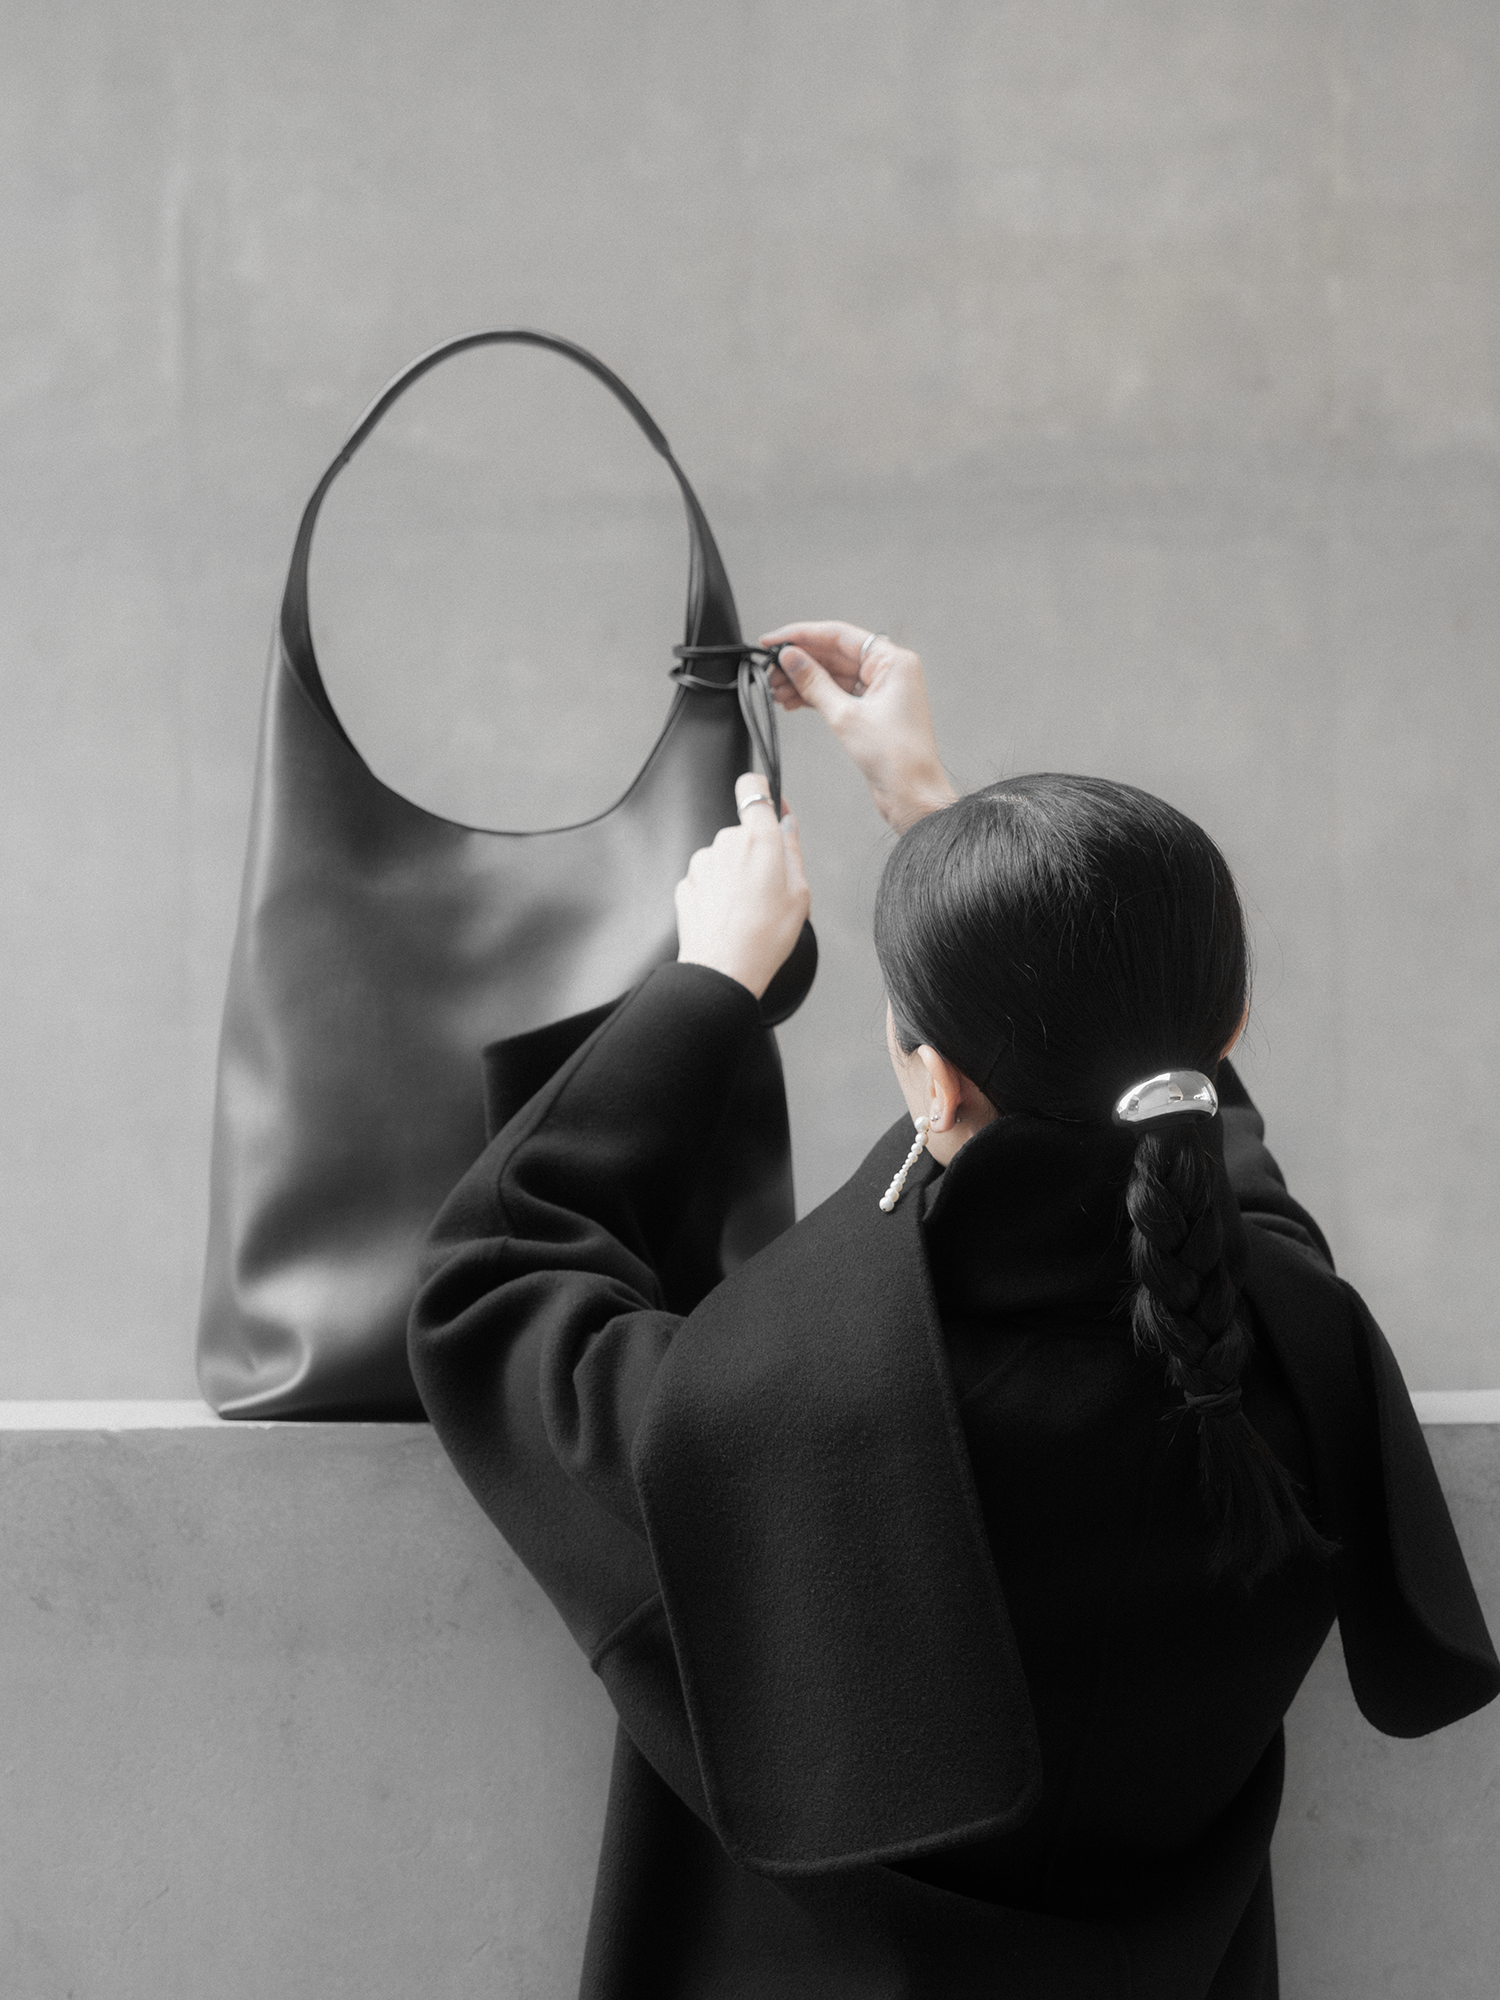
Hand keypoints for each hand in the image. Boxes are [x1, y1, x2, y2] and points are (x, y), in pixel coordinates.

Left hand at [675, 775, 810, 999]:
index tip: (767, 800)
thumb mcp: (799, 893)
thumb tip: (787, 824)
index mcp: (758, 839)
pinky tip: (728, 918)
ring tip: (748, 912)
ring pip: (723, 858)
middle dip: (755, 854)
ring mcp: (701, 863)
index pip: (753, 789)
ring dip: (734, 875)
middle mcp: (725, 843)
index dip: (761, 792)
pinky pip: (707, 880)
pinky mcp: (686, 884)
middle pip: (742, 833)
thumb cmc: (765, 937)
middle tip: (769, 891)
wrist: (723, 970)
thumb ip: (793, 850)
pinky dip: (717, 893)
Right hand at [758, 621, 956, 831]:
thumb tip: (790, 657)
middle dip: (799, 662)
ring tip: (774, 689)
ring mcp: (879, 691)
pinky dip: (813, 697)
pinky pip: (836, 694)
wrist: (912, 795)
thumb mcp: (845, 716)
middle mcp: (888, 671)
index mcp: (893, 661)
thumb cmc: (896, 757)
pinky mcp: (870, 711)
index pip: (839, 635)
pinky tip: (790, 700)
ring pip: (832, 675)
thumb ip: (814, 682)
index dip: (802, 635)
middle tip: (769, 669)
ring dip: (802, 681)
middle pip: (834, 654)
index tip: (772, 640)